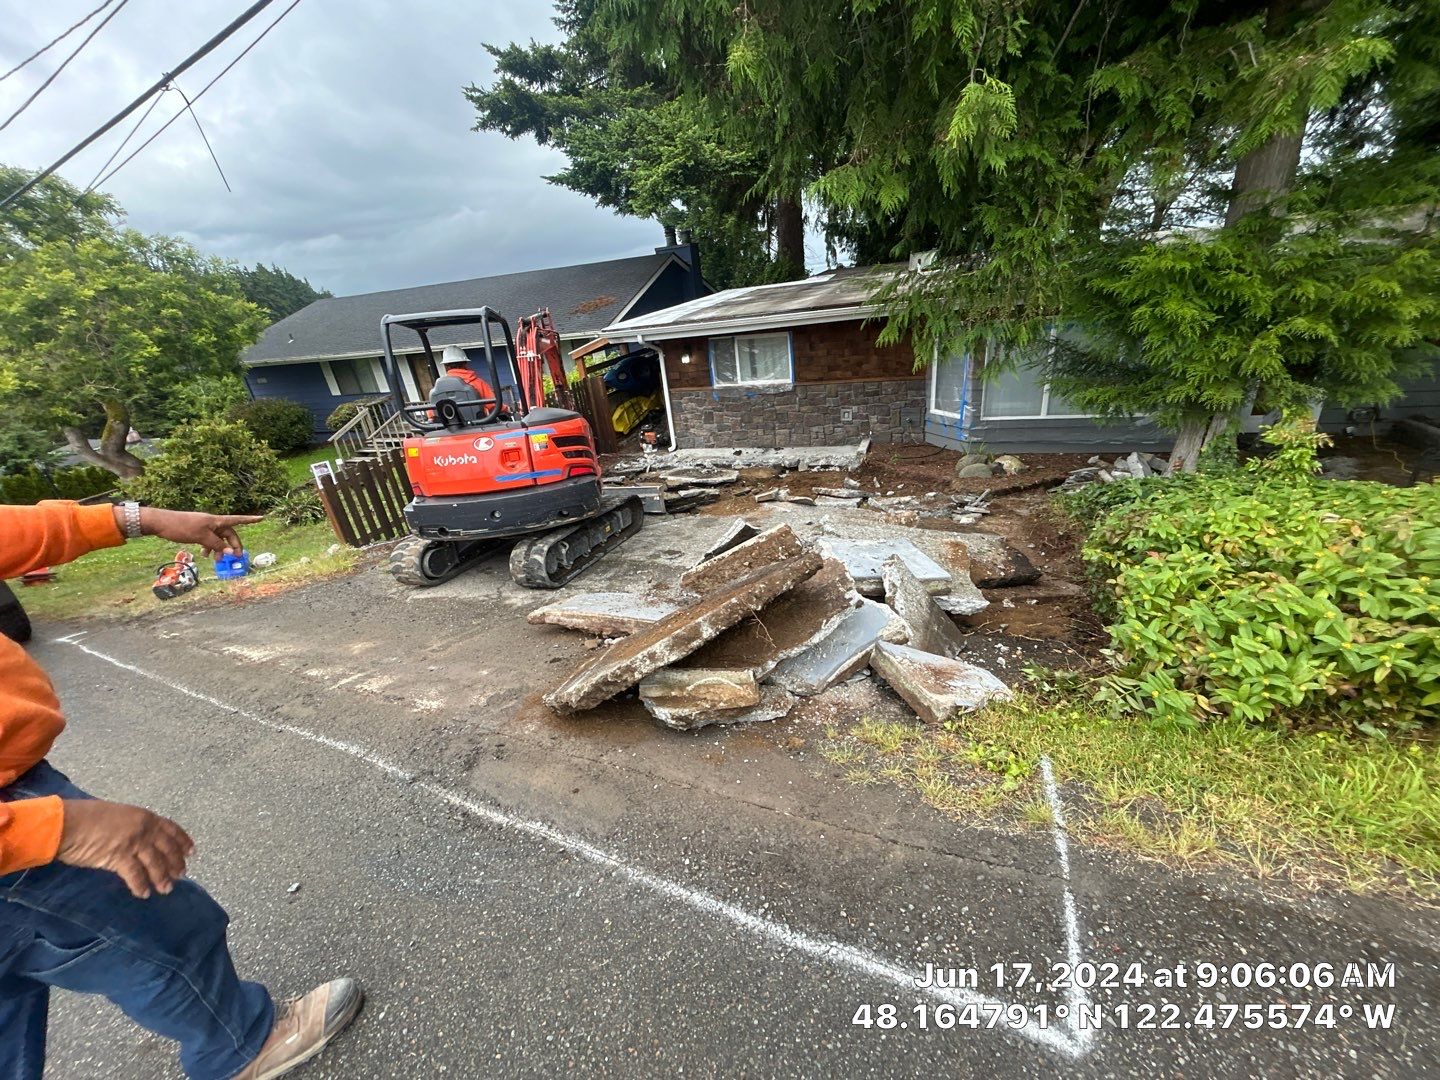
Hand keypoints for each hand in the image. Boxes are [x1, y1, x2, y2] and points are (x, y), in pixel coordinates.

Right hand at [56, 799, 194, 898]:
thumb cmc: (87, 817)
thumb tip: (139, 838)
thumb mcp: (118, 815)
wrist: (67, 823)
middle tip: (182, 875)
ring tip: (166, 889)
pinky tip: (144, 894)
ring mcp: (133, 843)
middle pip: (167, 848)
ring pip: (155, 863)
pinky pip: (135, 875)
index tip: (192, 852)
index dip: (183, 841)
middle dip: (176, 863)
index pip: (171, 829)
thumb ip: (133, 825)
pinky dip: (140, 886)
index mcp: (144, 816)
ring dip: (162, 878)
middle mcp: (143, 829)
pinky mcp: (119, 857)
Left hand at [120, 507, 263, 556]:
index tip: (262, 518)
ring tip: (216, 560)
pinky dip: (209, 547)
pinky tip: (205, 554)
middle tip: (235, 557)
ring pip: (218, 539)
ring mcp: (204, 527)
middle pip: (228, 533)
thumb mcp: (201, 537)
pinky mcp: (196, 531)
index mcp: (216, 521)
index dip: (250, 520)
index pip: (237, 520)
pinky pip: (208, 540)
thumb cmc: (182, 527)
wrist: (161, 523)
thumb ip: (217, 545)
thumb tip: (231, 552)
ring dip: (219, 549)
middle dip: (232, 545)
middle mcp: (212, 523)